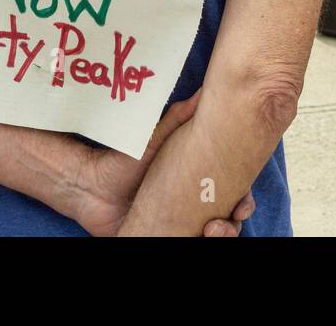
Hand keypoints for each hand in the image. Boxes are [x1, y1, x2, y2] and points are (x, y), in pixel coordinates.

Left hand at [72, 90, 255, 236]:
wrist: (92, 190)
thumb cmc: (124, 161)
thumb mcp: (156, 139)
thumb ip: (179, 118)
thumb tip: (204, 91)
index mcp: (200, 179)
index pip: (235, 190)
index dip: (244, 200)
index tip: (242, 204)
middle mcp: (196, 202)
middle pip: (230, 217)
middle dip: (234, 223)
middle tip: (219, 225)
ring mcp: (184, 224)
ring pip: (215, 235)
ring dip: (221, 236)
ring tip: (209, 233)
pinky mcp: (171, 238)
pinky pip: (192, 244)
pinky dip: (202, 244)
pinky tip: (199, 239)